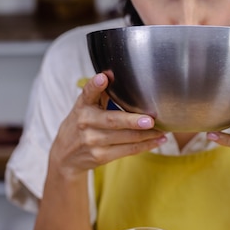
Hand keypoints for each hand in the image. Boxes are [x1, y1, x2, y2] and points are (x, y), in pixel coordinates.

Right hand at [50, 72, 166, 177]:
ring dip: (147, 135)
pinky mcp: (101, 156)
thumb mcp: (84, 106)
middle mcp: (86, 123)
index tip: (104, 78)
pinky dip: (146, 146)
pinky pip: (128, 150)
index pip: (88, 93)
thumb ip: (99, 92)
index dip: (95, 85)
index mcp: (83, 106)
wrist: (65, 155)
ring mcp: (93, 142)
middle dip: (132, 121)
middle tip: (150, 120)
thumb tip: (115, 73)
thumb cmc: (82, 123)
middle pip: (112, 121)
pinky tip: (159, 140)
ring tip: (164, 130)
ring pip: (125, 138)